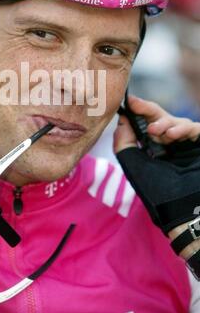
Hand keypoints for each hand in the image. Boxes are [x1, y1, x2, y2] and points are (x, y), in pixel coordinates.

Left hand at [113, 95, 199, 240]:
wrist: (184, 211)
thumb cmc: (157, 193)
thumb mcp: (133, 166)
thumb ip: (124, 143)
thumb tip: (121, 121)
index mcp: (152, 150)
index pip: (145, 124)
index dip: (138, 111)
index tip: (129, 101)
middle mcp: (169, 146)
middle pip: (161, 118)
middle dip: (148, 110)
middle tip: (136, 105)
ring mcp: (187, 146)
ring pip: (178, 121)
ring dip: (164, 122)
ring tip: (157, 131)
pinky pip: (196, 129)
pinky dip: (184, 128)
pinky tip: (172, 135)